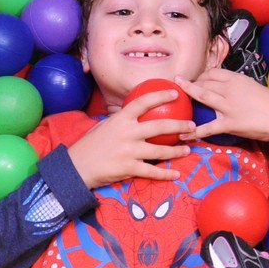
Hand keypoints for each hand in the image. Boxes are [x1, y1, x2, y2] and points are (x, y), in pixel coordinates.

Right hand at [67, 89, 207, 187]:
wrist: (76, 167)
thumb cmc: (91, 145)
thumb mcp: (104, 126)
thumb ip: (121, 120)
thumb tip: (136, 111)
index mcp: (121, 119)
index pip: (143, 102)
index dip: (160, 95)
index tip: (175, 93)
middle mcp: (127, 133)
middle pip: (160, 126)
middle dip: (179, 125)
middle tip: (192, 125)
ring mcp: (129, 151)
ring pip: (160, 151)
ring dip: (177, 151)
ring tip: (187, 149)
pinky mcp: (129, 168)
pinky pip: (152, 172)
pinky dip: (166, 174)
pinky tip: (176, 174)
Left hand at [177, 70, 268, 163]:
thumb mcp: (255, 88)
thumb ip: (240, 87)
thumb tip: (231, 89)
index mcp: (238, 79)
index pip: (213, 72)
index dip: (201, 75)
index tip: (195, 78)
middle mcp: (230, 89)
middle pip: (205, 82)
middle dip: (191, 83)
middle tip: (180, 85)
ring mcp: (228, 106)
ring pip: (203, 96)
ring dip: (188, 94)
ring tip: (176, 94)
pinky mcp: (229, 123)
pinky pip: (208, 127)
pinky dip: (194, 130)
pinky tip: (184, 134)